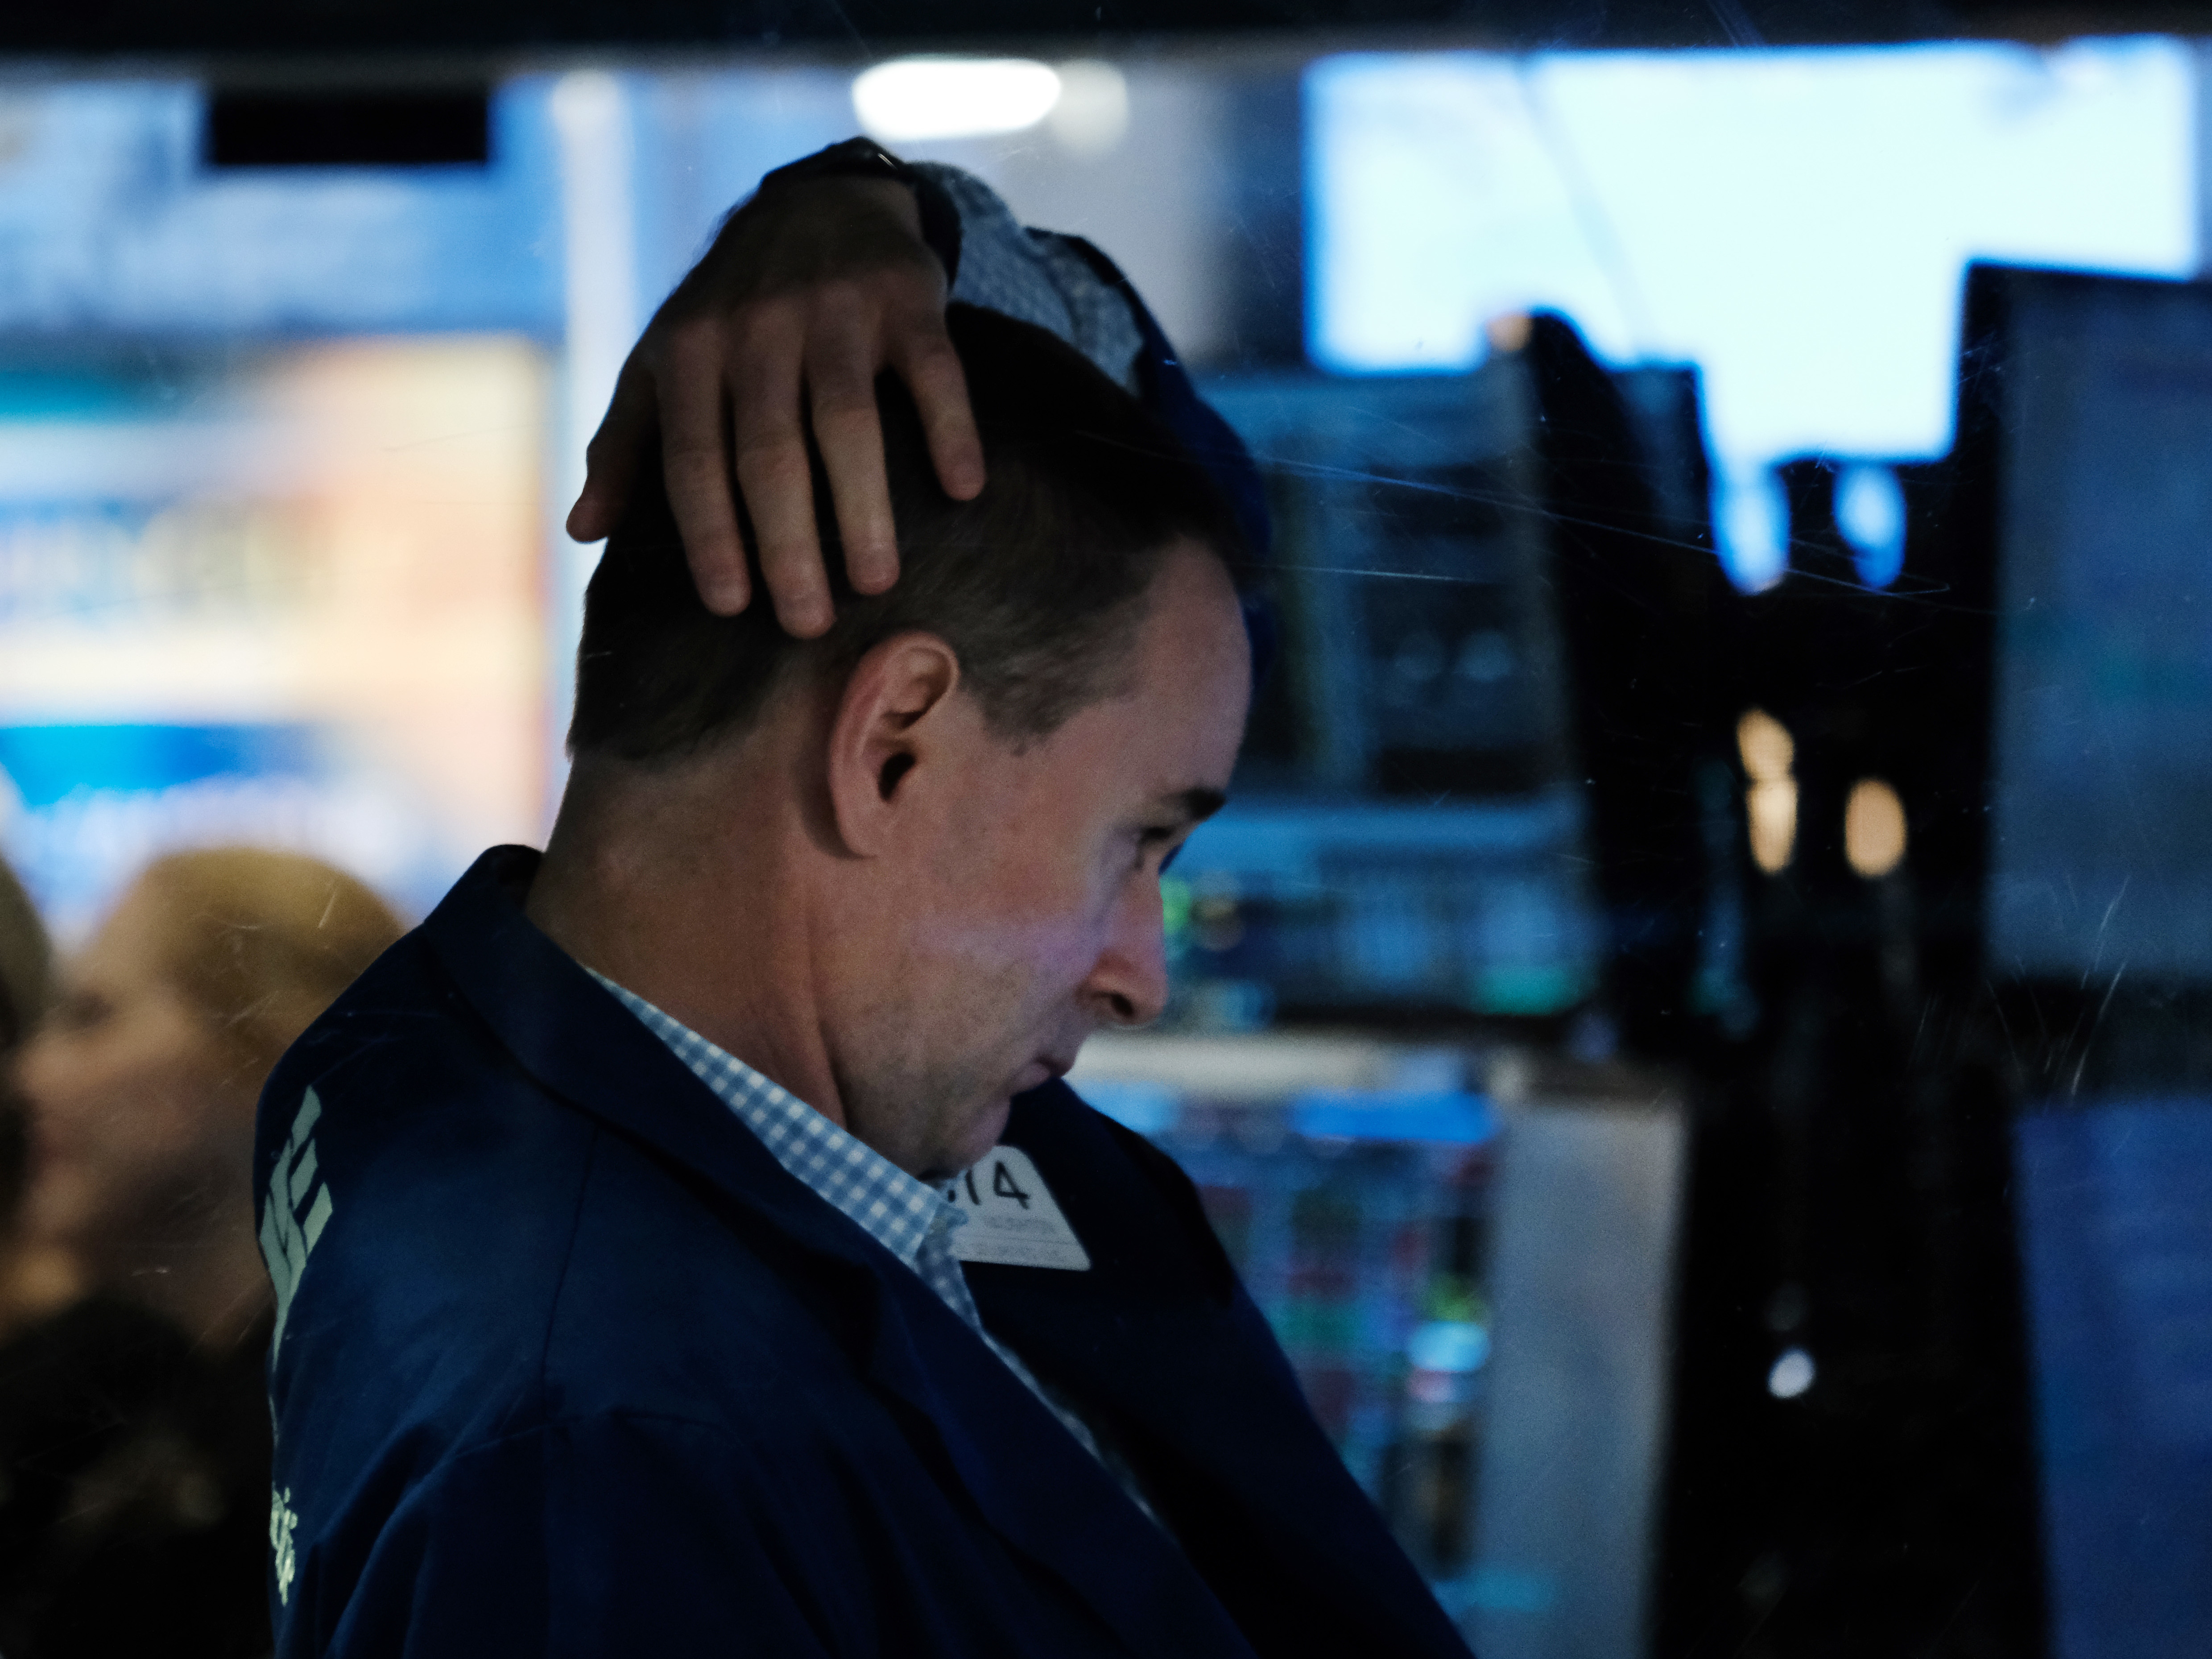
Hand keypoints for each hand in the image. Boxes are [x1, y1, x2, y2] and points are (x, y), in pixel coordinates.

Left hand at [564, 176, 986, 636]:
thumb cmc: (731, 312)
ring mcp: (833, 309)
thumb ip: (627, 445)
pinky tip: (964, 489)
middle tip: (808, 622)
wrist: (815, 204)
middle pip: (770, 452)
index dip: (710, 534)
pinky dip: (951, 429)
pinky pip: (933, 370)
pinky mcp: (904, 296)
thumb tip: (584, 532)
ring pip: (846, 421)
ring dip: (863, 508)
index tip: (731, 605)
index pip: (694, 457)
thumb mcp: (663, 363)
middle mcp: (756, 327)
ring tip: (876, 582)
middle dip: (786, 544)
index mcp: (690, 352)